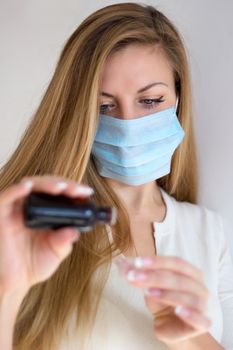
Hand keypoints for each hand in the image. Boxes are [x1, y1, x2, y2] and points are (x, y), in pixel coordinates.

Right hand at [0, 175, 93, 293]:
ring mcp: (16, 208)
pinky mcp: (1, 213)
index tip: (86, 192)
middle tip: (77, 190)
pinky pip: (6, 197)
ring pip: (30, 184)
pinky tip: (27, 187)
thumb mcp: (56, 253)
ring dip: (46, 183)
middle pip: (47, 184)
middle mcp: (32, 206)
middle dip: (64, 184)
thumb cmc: (32, 264)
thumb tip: (72, 231)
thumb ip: (65, 241)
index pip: (60, 193)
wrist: (12, 282)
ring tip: (61, 187)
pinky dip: (16, 190)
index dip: (73, 189)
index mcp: (46, 212)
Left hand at [116, 256, 210, 345]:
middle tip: (134, 276)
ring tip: (149, 292)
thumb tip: (119, 261)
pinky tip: (179, 311)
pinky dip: (191, 314)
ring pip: (190, 297)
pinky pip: (201, 319)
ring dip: (168, 294)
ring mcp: (202, 305)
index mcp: (190, 272)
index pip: (176, 262)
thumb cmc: (162, 301)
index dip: (157, 261)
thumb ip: (136, 273)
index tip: (137, 262)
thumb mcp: (148, 286)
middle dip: (155, 276)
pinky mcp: (202, 324)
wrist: (171, 327)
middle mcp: (199, 286)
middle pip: (179, 278)